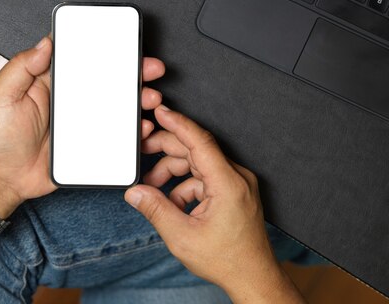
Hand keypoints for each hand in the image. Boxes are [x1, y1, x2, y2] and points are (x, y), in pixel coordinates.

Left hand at [0, 36, 165, 217]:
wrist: (4, 179)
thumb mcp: (1, 96)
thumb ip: (21, 67)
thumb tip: (45, 43)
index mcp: (50, 81)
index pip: (80, 58)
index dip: (103, 48)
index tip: (124, 43)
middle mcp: (70, 98)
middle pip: (106, 79)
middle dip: (132, 71)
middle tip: (150, 69)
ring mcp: (82, 121)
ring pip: (116, 104)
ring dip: (137, 98)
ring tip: (150, 98)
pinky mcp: (89, 142)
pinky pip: (115, 133)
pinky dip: (132, 129)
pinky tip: (141, 126)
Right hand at [124, 106, 304, 302]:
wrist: (252, 277)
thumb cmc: (227, 260)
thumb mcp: (182, 236)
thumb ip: (156, 210)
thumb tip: (136, 192)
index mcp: (227, 183)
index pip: (200, 141)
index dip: (177, 123)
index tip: (160, 111)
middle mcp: (236, 177)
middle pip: (196, 150)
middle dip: (166, 150)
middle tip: (143, 153)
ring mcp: (237, 183)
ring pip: (198, 163)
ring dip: (173, 172)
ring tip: (154, 188)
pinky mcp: (234, 191)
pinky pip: (205, 177)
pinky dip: (185, 186)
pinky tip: (173, 203)